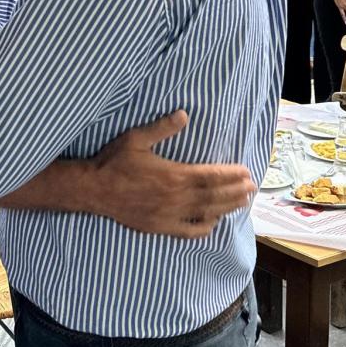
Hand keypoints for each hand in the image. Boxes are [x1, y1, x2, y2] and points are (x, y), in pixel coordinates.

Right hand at [85, 110, 256, 238]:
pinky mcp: (159, 227)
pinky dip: (205, 228)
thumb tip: (184, 115)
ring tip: (243, 202)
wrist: (94, 189)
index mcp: (173, 175)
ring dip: (227, 208)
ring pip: (206, 213)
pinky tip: (214, 223)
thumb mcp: (136, 138)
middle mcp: (176, 198)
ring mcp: (169, 215)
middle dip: (235, 191)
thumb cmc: (114, 162)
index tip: (245, 172)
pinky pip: (189, 231)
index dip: (230, 175)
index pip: (211, 176)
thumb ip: (161, 128)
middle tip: (251, 187)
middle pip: (214, 195)